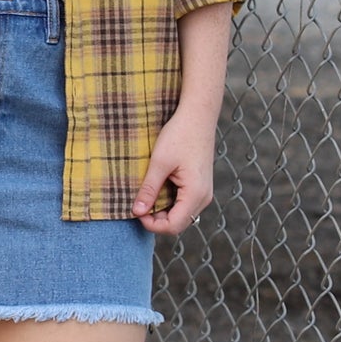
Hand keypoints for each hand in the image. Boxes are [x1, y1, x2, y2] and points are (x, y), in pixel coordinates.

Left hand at [131, 107, 216, 235]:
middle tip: (138, 205)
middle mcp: (204, 197)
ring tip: (146, 197)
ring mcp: (204, 192)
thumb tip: (136, 212)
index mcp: (195, 193)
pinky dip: (170, 203)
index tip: (136, 211)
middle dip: (157, 220)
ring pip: (182, 215)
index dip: (152, 225)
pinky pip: (185, 204)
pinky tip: (157, 191)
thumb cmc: (179, 135)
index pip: (173, 226)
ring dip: (163, 212)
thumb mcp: (159, 163)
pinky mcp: (200, 185)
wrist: (198, 116)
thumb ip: (148, 189)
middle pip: (178, 224)